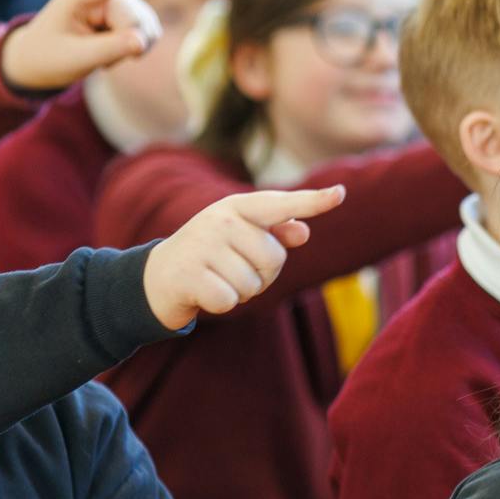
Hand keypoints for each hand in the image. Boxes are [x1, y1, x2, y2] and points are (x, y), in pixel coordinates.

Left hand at [0, 0, 161, 92]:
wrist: (40, 59)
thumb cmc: (51, 56)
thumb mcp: (76, 57)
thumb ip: (109, 49)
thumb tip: (142, 41)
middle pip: (134, 18)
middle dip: (128, 42)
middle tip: (106, 63)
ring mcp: (116, 3)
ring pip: (147, 25)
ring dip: (134, 47)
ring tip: (107, 58)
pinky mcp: (128, 14)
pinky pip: (149, 32)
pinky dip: (138, 48)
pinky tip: (117, 53)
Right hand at [143, 186, 345, 329]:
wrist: (158, 276)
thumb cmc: (212, 255)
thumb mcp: (241, 238)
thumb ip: (275, 233)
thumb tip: (303, 232)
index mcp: (236, 207)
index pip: (281, 205)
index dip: (313, 201)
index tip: (340, 193)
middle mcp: (219, 220)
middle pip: (274, 259)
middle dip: (261, 275)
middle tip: (233, 269)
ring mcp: (202, 245)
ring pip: (253, 284)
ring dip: (241, 292)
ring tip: (218, 279)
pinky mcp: (189, 275)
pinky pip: (231, 300)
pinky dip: (222, 305)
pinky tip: (205, 292)